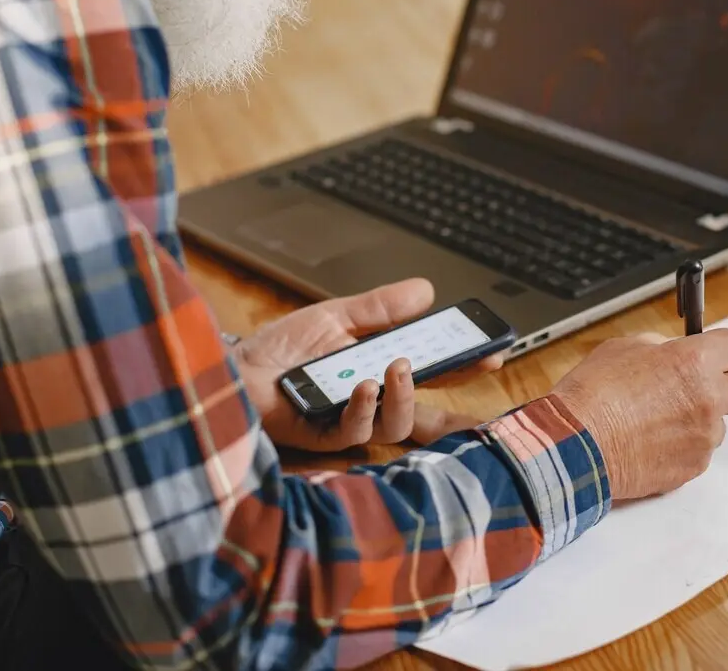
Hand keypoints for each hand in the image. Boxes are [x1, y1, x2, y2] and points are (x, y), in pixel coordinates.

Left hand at [235, 279, 499, 451]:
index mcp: (379, 372)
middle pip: (429, 415)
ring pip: (400, 425)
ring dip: (406, 395)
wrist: (235, 369)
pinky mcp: (326, 436)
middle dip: (462, 404)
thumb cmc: (281, 350)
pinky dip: (363, 406)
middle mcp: (372, 402)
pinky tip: (361, 385)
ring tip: (397, 367)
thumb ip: (381, 308)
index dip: (465, 366)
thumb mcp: (338, 318)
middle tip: (478, 369)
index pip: (434, 374)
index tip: (493, 353)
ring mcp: (352, 421)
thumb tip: (425, 290)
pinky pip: (356, 429)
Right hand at [551, 329, 727, 500]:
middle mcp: (709, 399)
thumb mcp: (625, 347)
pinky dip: (682, 447)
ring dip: (698, 420)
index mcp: (695, 361)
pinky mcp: (693, 467)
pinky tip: (651, 442)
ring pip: (718, 424)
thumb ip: (661, 348)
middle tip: (700, 387)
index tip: (717, 355)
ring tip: (657, 420)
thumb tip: (674, 353)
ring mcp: (704, 437)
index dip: (726, 351)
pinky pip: (698, 452)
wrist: (575, 445)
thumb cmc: (593, 396)